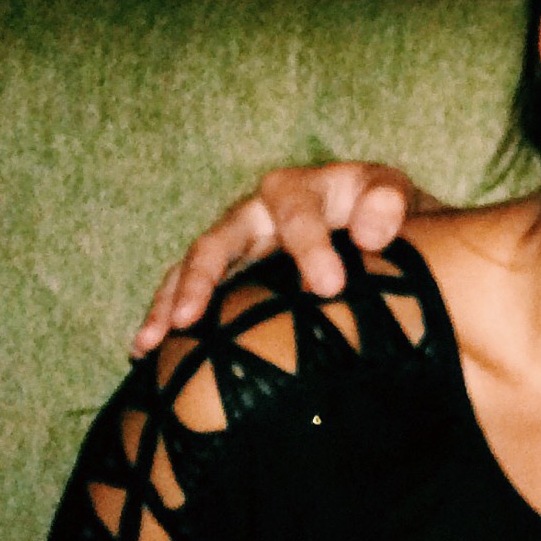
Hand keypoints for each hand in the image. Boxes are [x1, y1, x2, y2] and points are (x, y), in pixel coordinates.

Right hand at [132, 163, 433, 354]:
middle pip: (219, 240)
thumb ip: (388, 204)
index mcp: (301, 188)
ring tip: (151, 341)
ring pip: (191, 269)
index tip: (330, 286)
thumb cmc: (386, 216)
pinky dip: (167, 317)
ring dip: (170, 303)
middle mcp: (256, 213)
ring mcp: (235, 245)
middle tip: (191, 318)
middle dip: (202, 278)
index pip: (297, 213)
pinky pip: (187, 292)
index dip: (310, 247)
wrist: (384, 232)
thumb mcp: (395, 196)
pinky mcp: (226, 274)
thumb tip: (369, 235)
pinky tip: (146, 352)